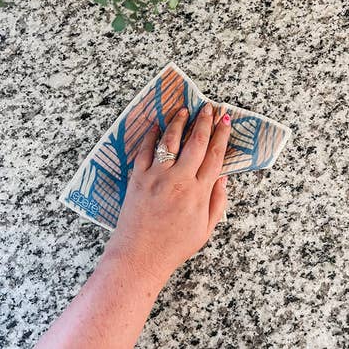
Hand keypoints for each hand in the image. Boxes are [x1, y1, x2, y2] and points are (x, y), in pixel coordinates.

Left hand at [103, 103, 230, 284]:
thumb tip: (223, 178)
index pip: (215, 156)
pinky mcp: (138, 177)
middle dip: (205, 122)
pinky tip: (156, 125)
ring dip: (179, 122)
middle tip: (209, 108)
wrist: (139, 256)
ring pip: (171, 141)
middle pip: (196, 143)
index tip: (226, 119)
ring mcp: (157, 176)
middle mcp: (179, 179)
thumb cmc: (173, 246)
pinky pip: (145, 150)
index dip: (222, 135)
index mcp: (198, 192)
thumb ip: (217, 202)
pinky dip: (151, 135)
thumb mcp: (205, 230)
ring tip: (185, 109)